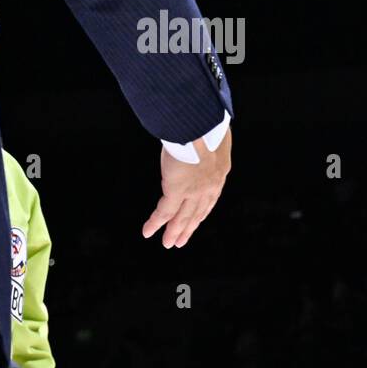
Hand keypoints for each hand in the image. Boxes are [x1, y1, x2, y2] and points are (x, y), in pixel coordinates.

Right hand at [142, 126, 231, 247]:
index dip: (202, 212)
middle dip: (188, 228)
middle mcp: (209, 186)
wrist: (202, 126)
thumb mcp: (213, 136)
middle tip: (180, 242)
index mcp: (219, 173)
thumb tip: (199, 136)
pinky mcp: (177, 190)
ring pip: (182, 217)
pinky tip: (147, 233)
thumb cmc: (206, 124)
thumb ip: (207, 143)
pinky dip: (155, 223)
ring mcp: (193, 190)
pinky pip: (164, 212)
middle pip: (197, 213)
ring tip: (168, 244)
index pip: (210, 199)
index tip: (196, 221)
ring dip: (174, 231)